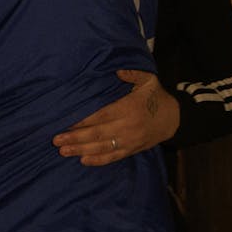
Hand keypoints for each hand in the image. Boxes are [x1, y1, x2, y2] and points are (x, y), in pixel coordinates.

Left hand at [53, 70, 179, 165]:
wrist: (174, 118)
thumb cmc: (156, 96)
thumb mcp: (148, 80)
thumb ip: (132, 73)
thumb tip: (117, 71)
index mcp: (129, 108)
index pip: (101, 115)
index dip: (83, 120)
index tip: (66, 122)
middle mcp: (128, 126)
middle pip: (98, 134)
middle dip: (76, 138)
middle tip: (57, 140)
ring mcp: (130, 141)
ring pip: (102, 148)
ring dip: (81, 150)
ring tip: (64, 151)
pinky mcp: (132, 150)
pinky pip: (113, 157)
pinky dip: (98, 160)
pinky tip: (83, 160)